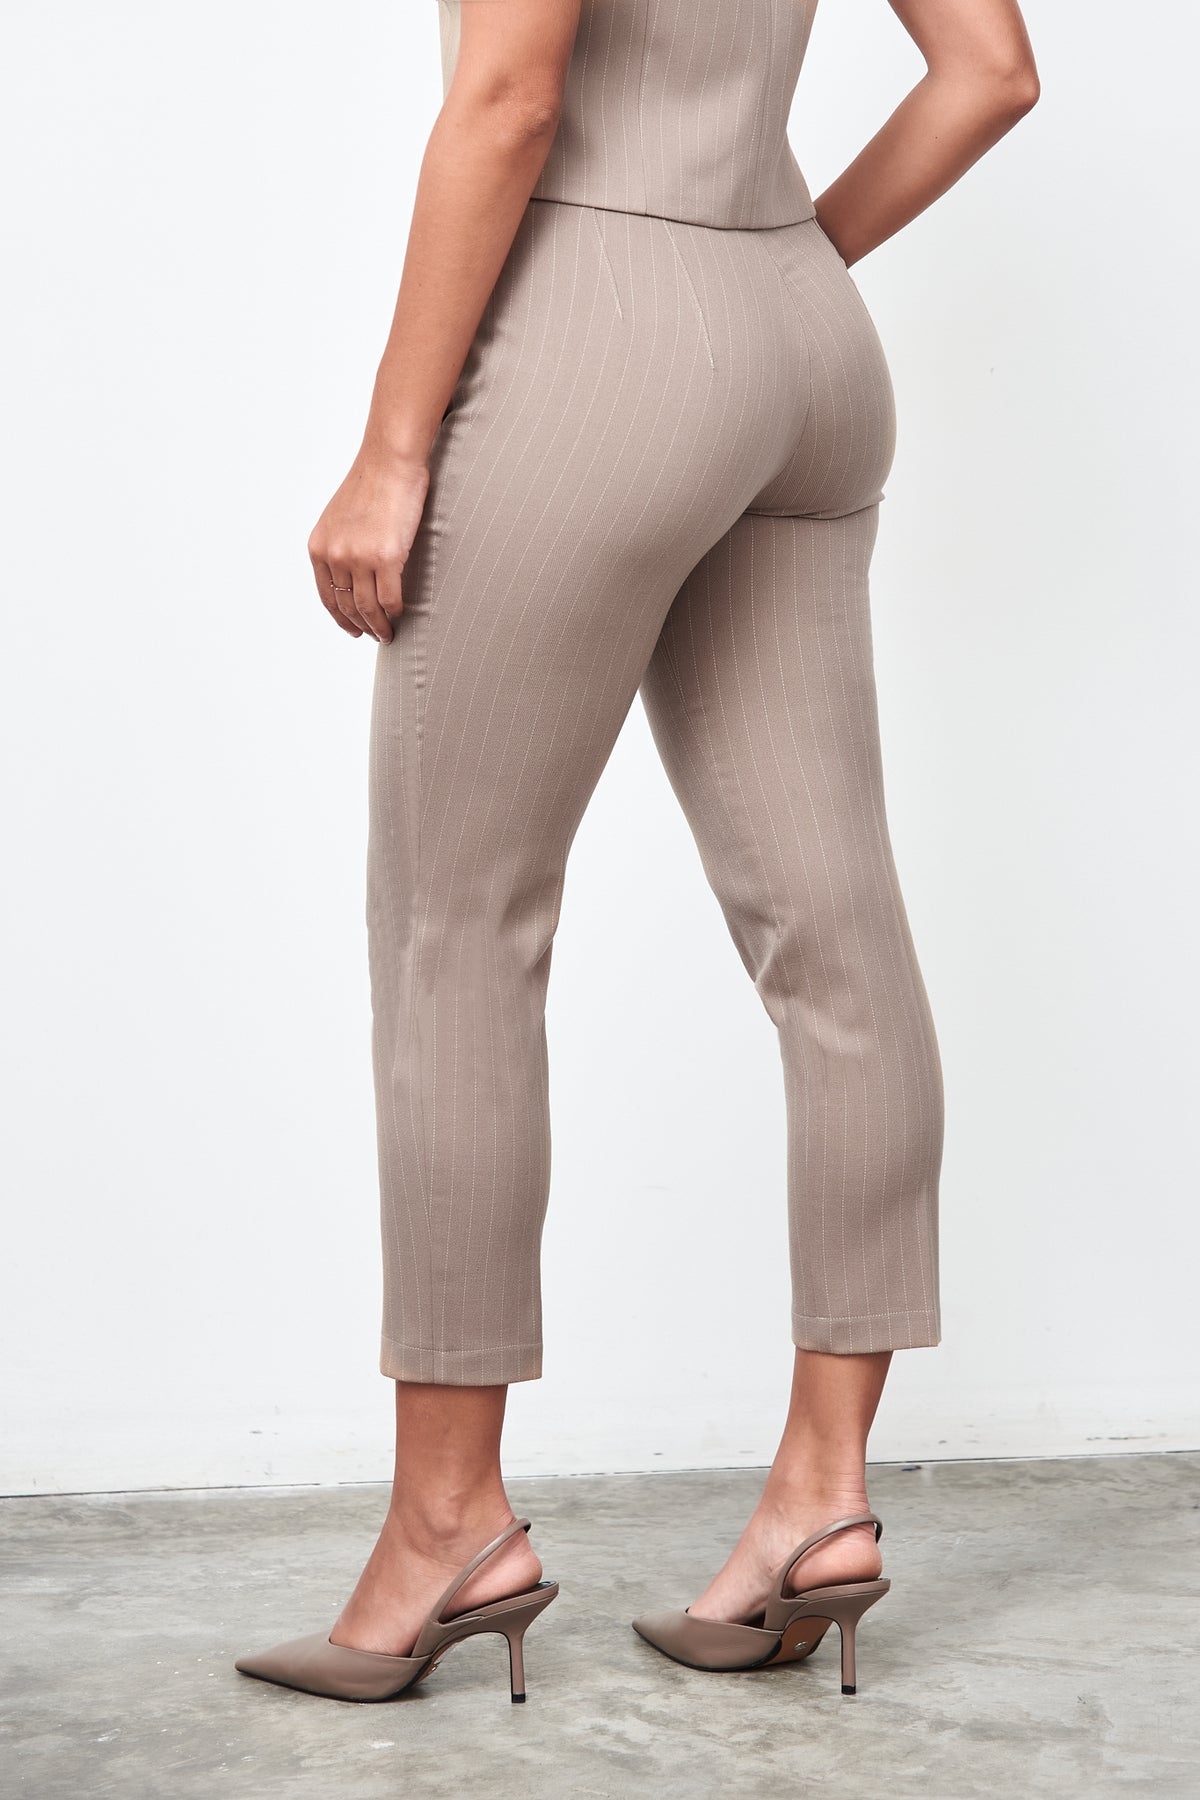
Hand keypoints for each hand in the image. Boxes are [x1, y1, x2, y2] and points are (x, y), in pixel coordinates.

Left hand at [308, 451, 430, 642]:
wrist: (390, 463)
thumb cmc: (372, 485)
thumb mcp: (340, 519)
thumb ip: (340, 547)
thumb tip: (351, 576)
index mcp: (320, 548)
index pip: (328, 596)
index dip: (341, 618)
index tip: (353, 630)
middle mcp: (335, 555)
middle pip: (348, 606)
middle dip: (362, 627)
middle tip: (377, 636)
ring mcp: (359, 558)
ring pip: (368, 608)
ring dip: (379, 626)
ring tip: (389, 634)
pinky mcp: (386, 558)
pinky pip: (390, 598)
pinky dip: (395, 612)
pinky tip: (400, 614)